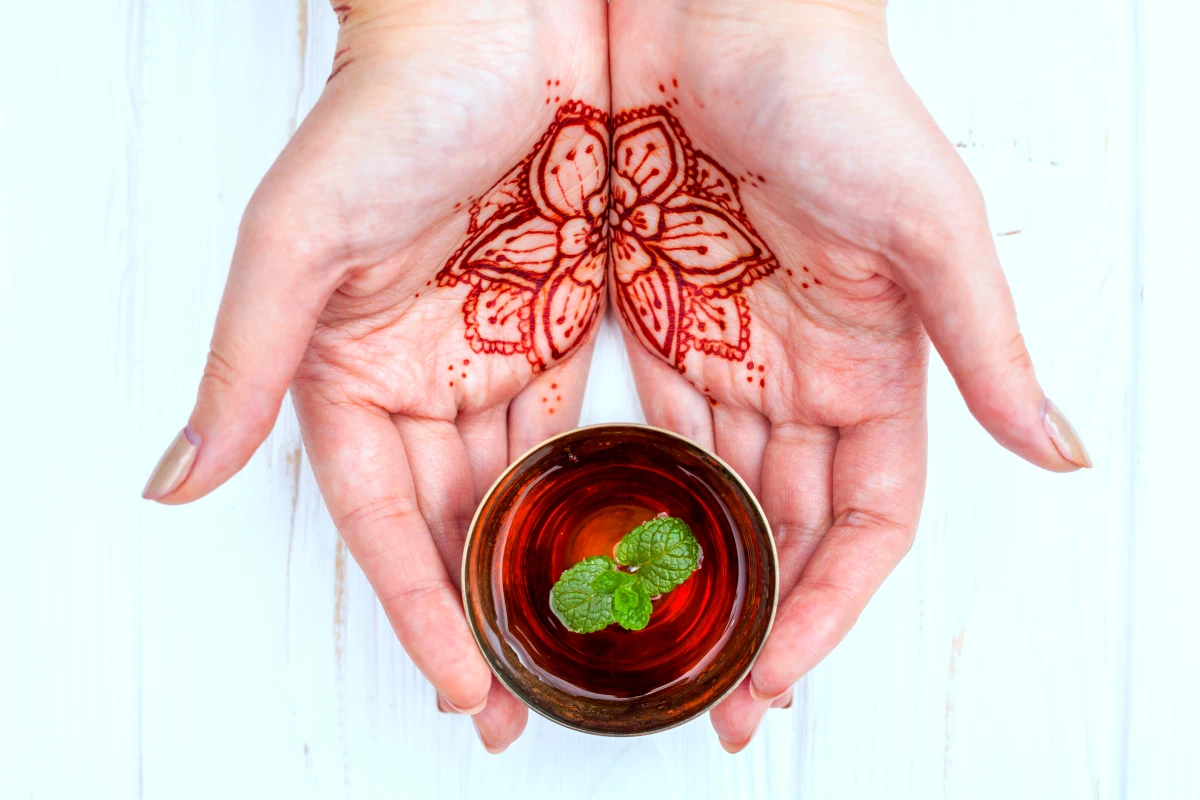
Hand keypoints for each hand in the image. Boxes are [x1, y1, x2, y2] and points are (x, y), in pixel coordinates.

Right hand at [142, 0, 609, 752]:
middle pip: (451, 520)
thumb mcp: (300, 238)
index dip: (418, 608)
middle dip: (482, 613)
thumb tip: (174, 480)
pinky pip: (574, 422)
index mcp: (349, 368)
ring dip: (538, 564)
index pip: (384, 521)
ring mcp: (494, 349)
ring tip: (575, 646)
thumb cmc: (391, 106)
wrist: (505, 18)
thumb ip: (247, 366)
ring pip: (514, 485)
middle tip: (519, 704)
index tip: (458, 686)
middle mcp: (420, 371)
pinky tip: (617, 539)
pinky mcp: (561, 319)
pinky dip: (589, 482)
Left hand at [607, 0, 1090, 750]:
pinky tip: (610, 540)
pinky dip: (635, 482)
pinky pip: (649, 420)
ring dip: (695, 565)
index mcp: (876, 364)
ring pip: (717, 485)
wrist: (717, 15)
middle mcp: (804, 369)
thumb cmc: (834, 95)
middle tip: (715, 699)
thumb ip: (980, 346)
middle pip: (788, 523)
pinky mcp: (657, 315)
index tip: (783, 669)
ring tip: (655, 643)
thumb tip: (1057, 449)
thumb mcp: (927, 226)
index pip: (867, 518)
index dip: (834, 602)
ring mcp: (728, 346)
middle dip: (760, 615)